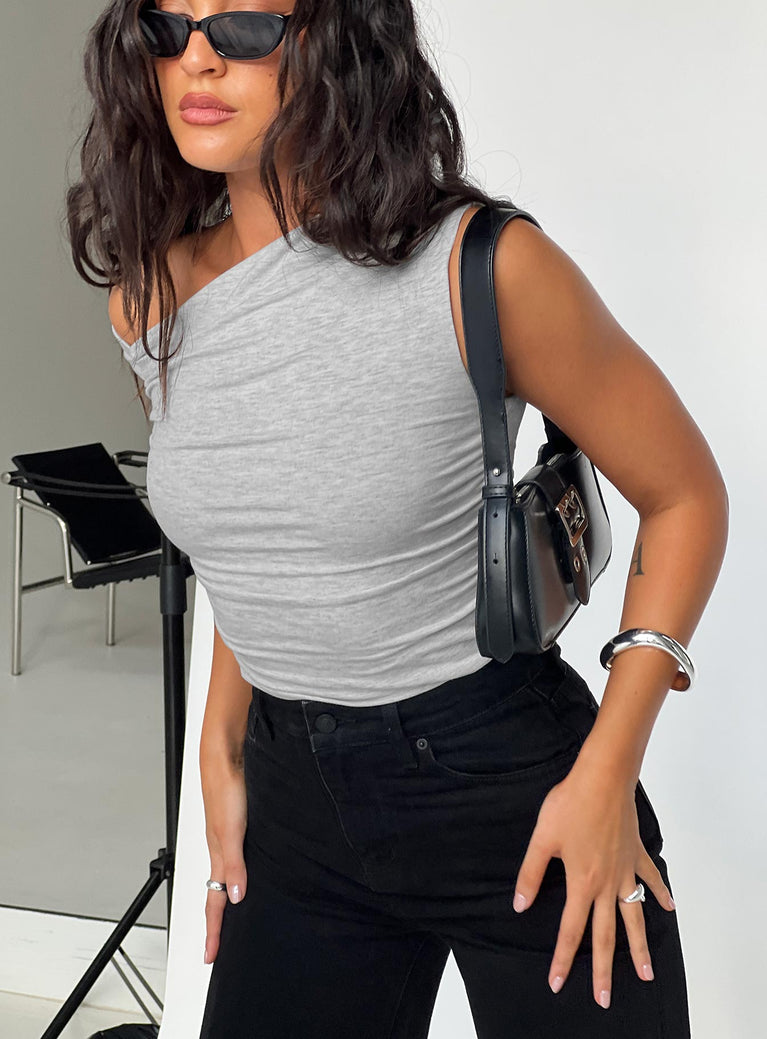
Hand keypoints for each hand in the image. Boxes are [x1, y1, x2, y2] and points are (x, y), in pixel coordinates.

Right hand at [200, 758, 247, 964]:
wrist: (226, 753)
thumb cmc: (225, 786)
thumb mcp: (232, 830)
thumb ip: (234, 863)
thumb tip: (236, 898)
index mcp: (217, 854)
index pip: (214, 902)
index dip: (213, 931)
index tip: (211, 957)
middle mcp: (222, 848)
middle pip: (217, 893)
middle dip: (218, 922)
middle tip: (218, 946)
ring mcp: (229, 836)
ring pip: (227, 875)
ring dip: (229, 898)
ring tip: (234, 918)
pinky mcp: (239, 823)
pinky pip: (238, 856)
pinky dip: (240, 872)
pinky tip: (252, 872)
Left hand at [512, 758, 675, 1008]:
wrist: (603, 779)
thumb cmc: (570, 805)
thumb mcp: (543, 839)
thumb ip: (531, 874)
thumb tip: (520, 905)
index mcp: (581, 883)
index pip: (570, 930)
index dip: (562, 958)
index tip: (557, 983)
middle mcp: (607, 884)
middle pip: (606, 935)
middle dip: (604, 969)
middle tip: (604, 999)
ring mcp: (626, 871)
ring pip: (634, 916)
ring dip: (640, 947)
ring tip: (647, 973)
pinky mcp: (637, 853)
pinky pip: (650, 878)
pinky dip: (660, 893)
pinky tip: (669, 907)